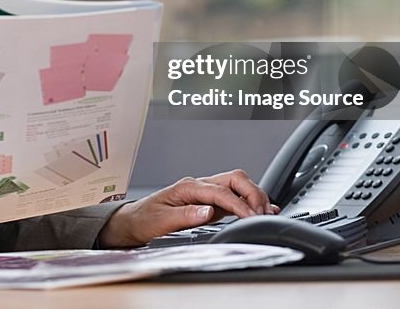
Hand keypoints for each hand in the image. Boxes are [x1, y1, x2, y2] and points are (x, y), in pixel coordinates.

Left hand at [97, 170, 278, 247]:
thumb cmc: (144, 220)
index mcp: (188, 187)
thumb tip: (208, 210)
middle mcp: (198, 186)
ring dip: (254, 196)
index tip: (251, 217)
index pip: (220, 191)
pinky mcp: (208, 203)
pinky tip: (259, 210)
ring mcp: (204, 193)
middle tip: (263, 212)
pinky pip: (233, 197)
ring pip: (237, 185)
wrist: (133, 221)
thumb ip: (186, 215)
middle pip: (234, 179)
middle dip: (252, 192)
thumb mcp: (161, 221)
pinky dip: (248, 202)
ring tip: (266, 212)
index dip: (239, 203)